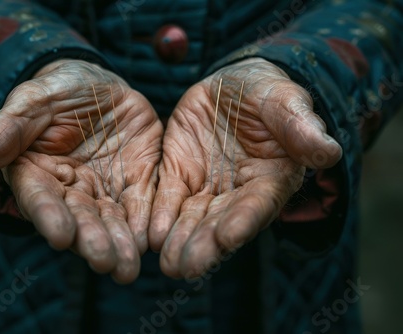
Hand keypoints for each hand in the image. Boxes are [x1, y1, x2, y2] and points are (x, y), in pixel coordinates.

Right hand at [0, 60, 162, 282]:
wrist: (98, 84)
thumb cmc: (57, 91)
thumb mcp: (33, 101)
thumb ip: (7, 129)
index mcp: (38, 173)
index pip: (40, 198)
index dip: (49, 216)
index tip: (60, 236)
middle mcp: (71, 189)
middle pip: (80, 219)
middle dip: (91, 241)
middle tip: (105, 262)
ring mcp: (106, 188)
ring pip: (112, 220)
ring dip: (121, 243)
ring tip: (129, 267)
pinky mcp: (137, 180)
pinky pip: (143, 202)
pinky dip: (147, 221)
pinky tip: (152, 239)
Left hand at [149, 58, 341, 277]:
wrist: (232, 86)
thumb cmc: (267, 94)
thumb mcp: (285, 101)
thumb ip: (300, 127)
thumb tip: (329, 151)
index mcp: (271, 177)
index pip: (258, 204)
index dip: (244, 221)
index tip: (228, 237)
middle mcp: (238, 191)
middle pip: (221, 222)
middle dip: (205, 245)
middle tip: (187, 267)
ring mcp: (207, 186)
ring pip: (193, 218)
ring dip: (180, 241)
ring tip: (168, 264)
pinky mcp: (179, 174)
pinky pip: (168, 198)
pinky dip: (160, 216)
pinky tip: (150, 235)